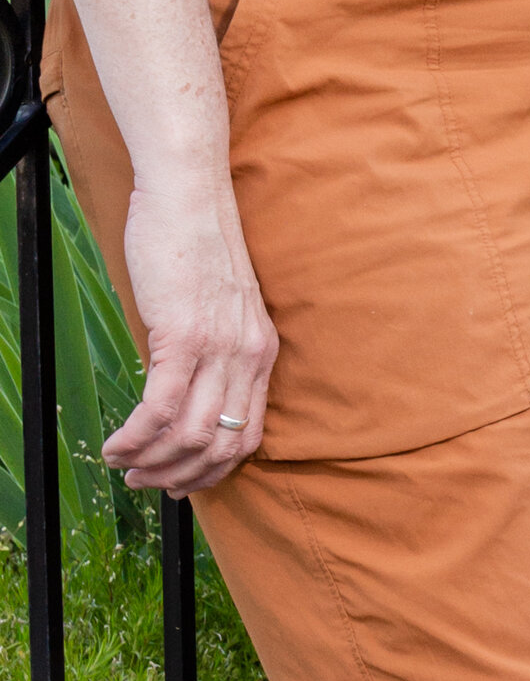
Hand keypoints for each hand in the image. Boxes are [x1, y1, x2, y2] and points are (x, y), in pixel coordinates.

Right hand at [103, 173, 278, 495]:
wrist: (189, 197)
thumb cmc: (195, 247)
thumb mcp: (217, 309)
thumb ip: (209, 352)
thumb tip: (179, 392)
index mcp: (262, 354)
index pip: (251, 435)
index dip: (216, 470)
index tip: (184, 482)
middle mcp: (249, 357)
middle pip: (223, 445)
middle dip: (181, 475)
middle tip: (146, 482)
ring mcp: (220, 348)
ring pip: (193, 435)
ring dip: (154, 462)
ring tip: (124, 466)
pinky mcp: (184, 336)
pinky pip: (162, 408)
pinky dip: (137, 437)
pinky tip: (116, 445)